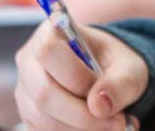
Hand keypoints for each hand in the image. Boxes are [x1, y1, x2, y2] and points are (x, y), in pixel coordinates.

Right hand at [15, 20, 147, 130]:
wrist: (108, 77)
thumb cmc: (116, 64)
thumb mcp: (129, 67)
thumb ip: (120, 83)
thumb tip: (99, 105)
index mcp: (50, 33)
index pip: (48, 51)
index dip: (76, 76)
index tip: (102, 90)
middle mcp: (29, 61)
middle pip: (44, 94)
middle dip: (83, 115)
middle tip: (118, 123)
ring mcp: (25, 91)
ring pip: (44, 120)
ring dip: (82, 129)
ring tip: (114, 125)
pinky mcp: (29, 116)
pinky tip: (97, 128)